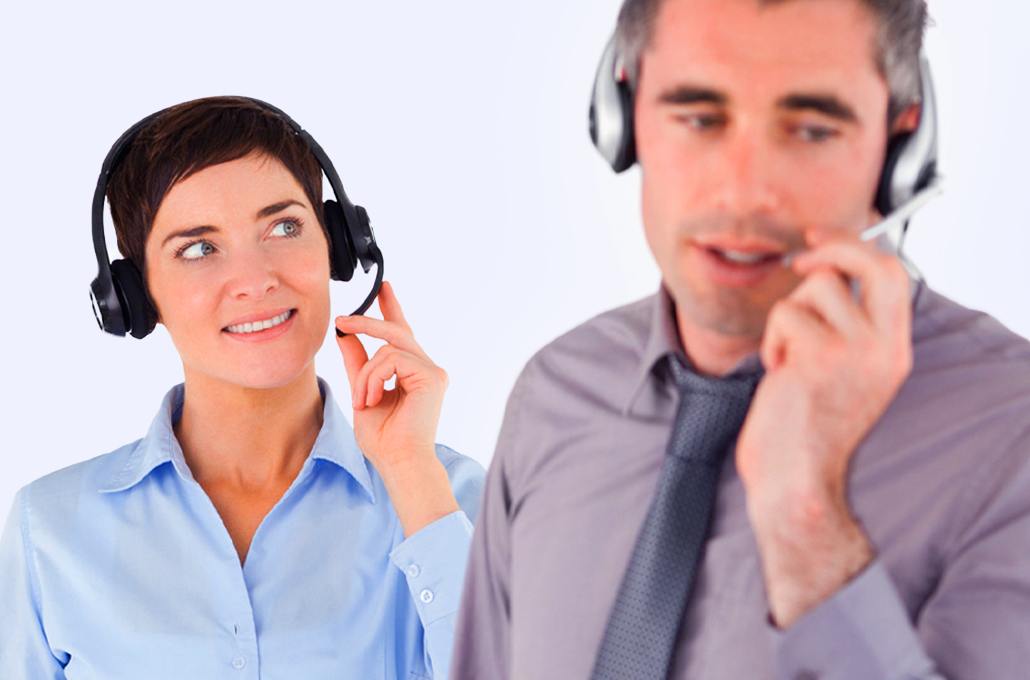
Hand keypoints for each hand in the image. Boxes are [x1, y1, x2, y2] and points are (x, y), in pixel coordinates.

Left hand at [335, 281, 458, 536]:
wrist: (397, 461)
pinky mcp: (432, 375)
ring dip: (366, 373)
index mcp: (411, 373)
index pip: (401, 334)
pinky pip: (392, 358)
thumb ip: (357, 363)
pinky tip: (374, 398)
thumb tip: (345, 334)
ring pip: (388, 347)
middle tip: (342, 321)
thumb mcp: (362, 392)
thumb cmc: (383, 437)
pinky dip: (374, 377)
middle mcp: (426, 368)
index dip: (392, 309)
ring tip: (363, 399)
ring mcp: (432, 371)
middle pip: (396, 332)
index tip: (384, 287)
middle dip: (367, 322)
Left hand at [735, 231, 913, 626]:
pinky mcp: (820, 356)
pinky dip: (771, 342)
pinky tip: (777, 375)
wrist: (796, 480)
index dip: (856, 245)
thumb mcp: (844, 376)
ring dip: (787, 319)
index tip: (822, 238)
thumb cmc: (806, 430)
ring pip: (812, 288)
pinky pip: (785, 315)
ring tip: (787, 360)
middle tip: (801, 254)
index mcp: (893, 352)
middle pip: (869, 263)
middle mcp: (883, 349)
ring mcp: (855, 351)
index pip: (893, 274)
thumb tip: (827, 269)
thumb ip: (848, 329)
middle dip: (831, 246)